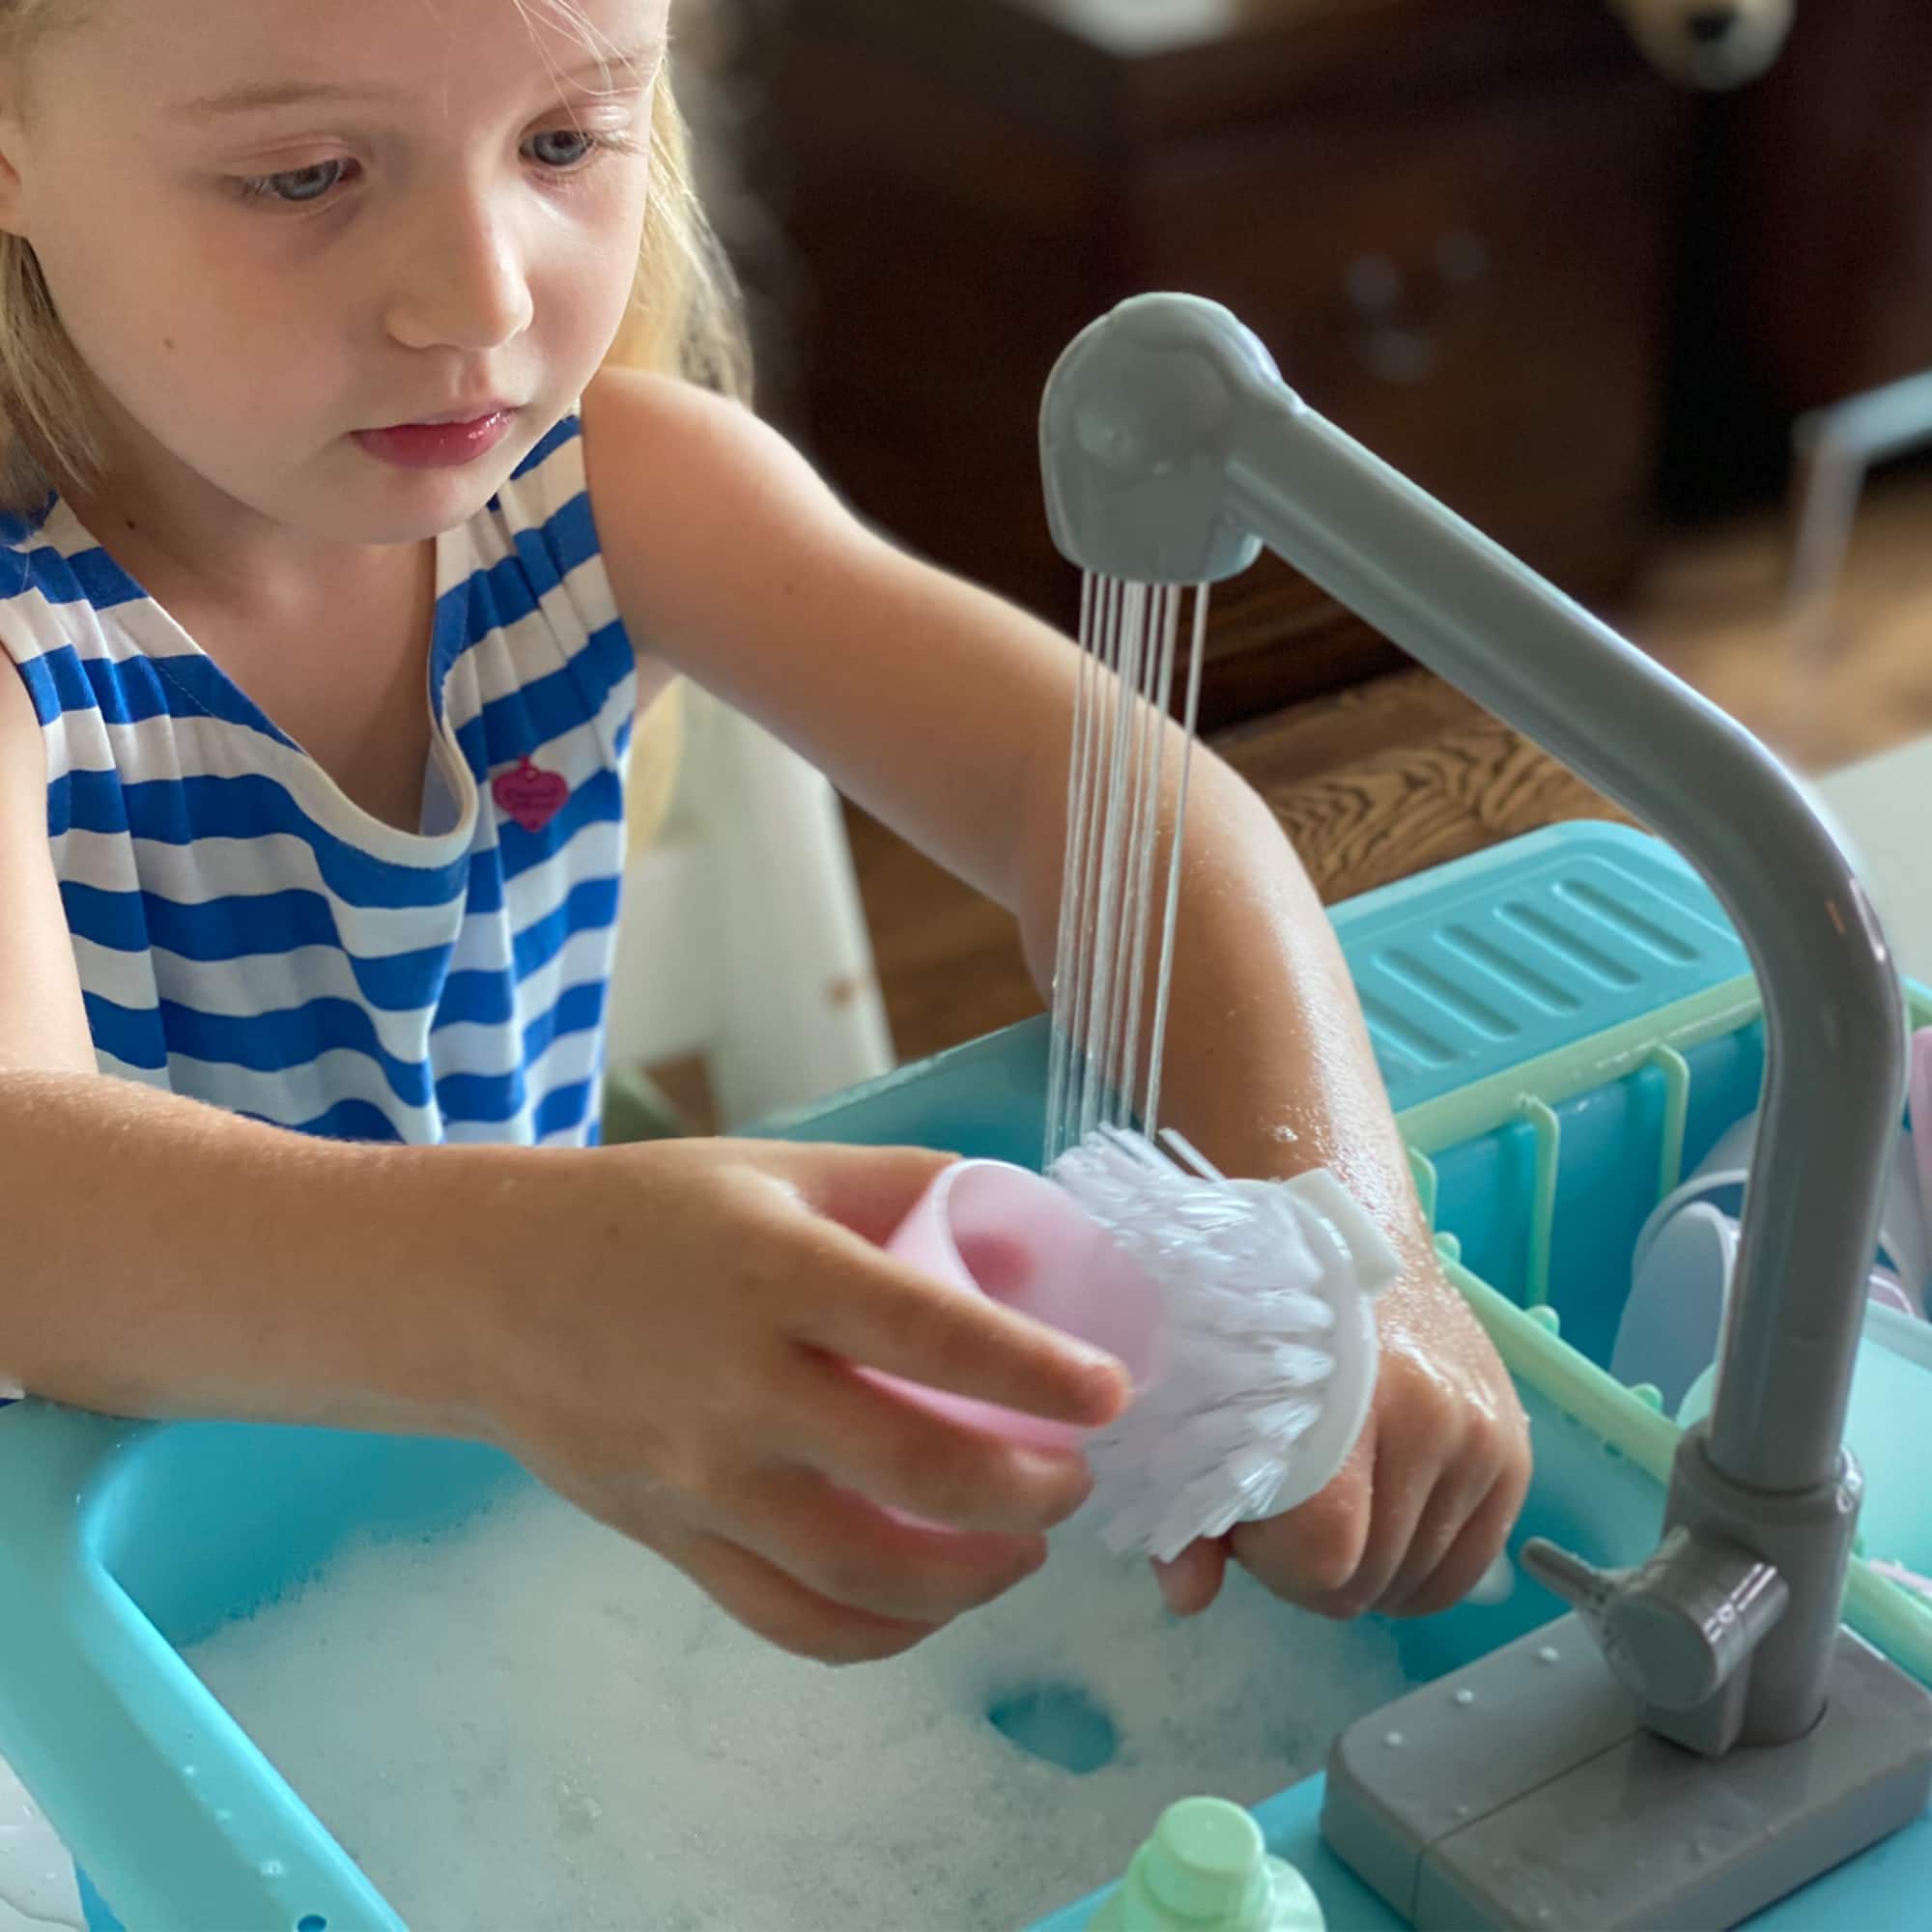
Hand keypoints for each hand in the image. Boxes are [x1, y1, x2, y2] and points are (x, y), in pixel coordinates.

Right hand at [456, 1138, 1130, 1663]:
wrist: (488, 1291)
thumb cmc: (647, 1216)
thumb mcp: (777, 1169)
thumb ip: (902, 1188)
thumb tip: (1026, 1226)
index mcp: (773, 1272)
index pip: (928, 1331)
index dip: (1035, 1370)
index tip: (1112, 1391)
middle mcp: (737, 1385)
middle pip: (909, 1470)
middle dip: (1026, 1491)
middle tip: (1074, 1476)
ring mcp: (700, 1480)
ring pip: (859, 1570)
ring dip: (970, 1578)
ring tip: (1024, 1548)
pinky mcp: (673, 1543)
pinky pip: (791, 1621)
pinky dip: (882, 1632)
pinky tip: (934, 1601)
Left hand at [1149, 1254, 1529, 1620]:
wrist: (1346, 1228)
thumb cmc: (1262, 1316)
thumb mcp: (1206, 1400)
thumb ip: (1191, 1508)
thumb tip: (1186, 1597)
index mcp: (1340, 1403)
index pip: (1326, 1554)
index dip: (1279, 1569)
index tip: (1254, 1530)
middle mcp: (1429, 1419)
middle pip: (1373, 1578)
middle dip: (1317, 1573)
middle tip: (1286, 1519)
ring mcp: (1482, 1434)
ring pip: (1423, 1582)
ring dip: (1372, 1568)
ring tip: (1335, 1510)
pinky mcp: (1515, 1444)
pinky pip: (1471, 1561)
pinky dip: (1424, 1565)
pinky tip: (1384, 1526)